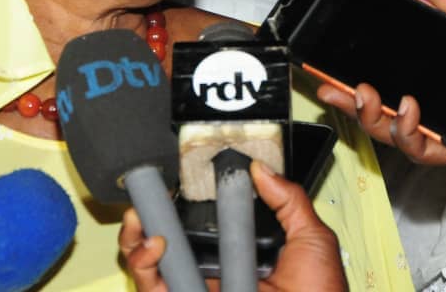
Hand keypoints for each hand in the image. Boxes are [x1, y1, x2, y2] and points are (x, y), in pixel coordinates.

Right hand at [119, 162, 347, 291]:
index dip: (176, 205)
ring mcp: (198, 289)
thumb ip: (288, 200)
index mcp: (237, 252)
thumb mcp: (311, 239)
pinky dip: (144, 268)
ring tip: (142, 221)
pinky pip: (153, 290)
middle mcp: (211, 272)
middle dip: (143, 221)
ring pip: (149, 267)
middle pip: (162, 244)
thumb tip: (260, 167)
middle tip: (142, 202)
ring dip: (134, 239)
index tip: (170, 183)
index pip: (196, 225)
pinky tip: (155, 248)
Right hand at [318, 0, 445, 167]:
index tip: (348, 50)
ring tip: (360, 93)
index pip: (406, 70)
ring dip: (370, 115)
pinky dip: (405, 132)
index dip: (373, 64)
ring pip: (398, 132)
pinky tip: (402, 107)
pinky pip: (426, 149)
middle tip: (329, 83)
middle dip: (353, 98)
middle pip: (389, 106)